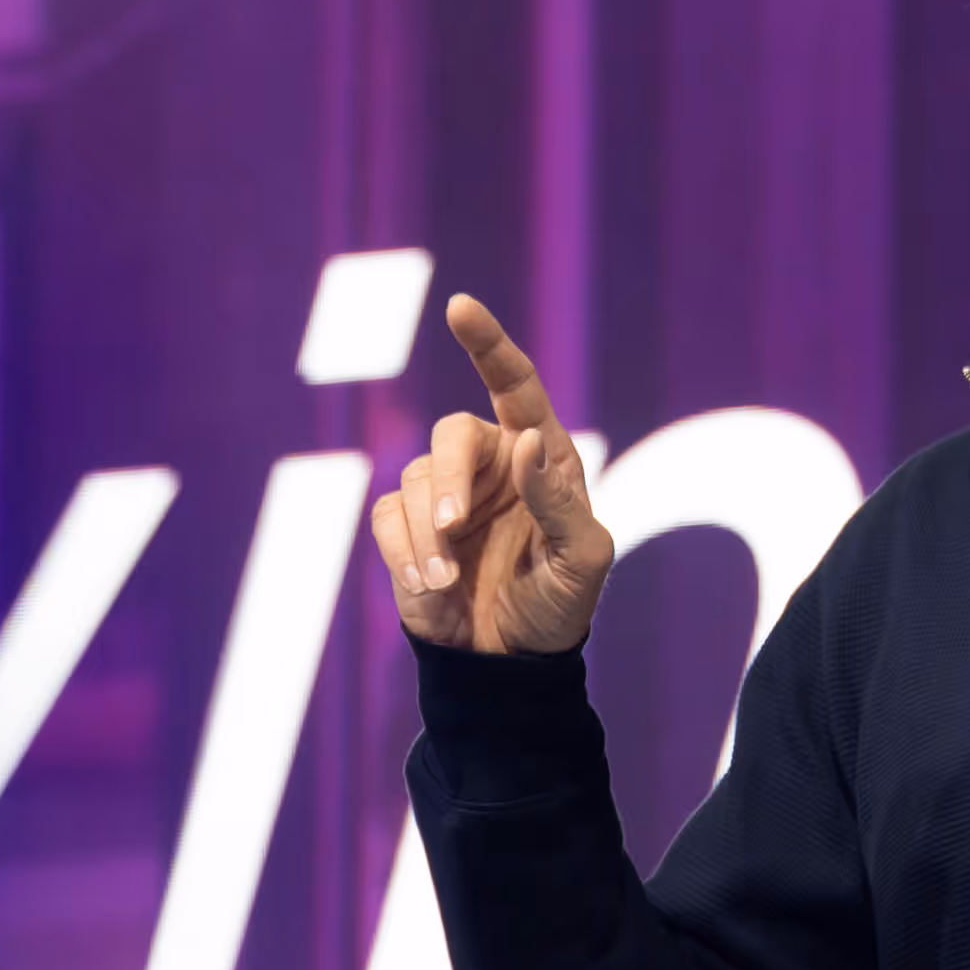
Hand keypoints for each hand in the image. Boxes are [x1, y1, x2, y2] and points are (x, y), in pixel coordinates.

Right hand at [369, 296, 616, 655]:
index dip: (487, 344)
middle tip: (451, 526)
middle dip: (448, 478)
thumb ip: (558, 501)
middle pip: (451, 434)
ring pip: (413, 480)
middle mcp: (490, 464)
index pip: (515, 386)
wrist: (510, 662)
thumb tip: (526, 442)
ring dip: (426, 534)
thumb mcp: (582, 560)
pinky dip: (403, 552)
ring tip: (446, 581)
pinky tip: (428, 587)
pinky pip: (386, 518)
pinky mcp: (404, 528)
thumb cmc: (559, 605)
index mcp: (541, 456)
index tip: (458, 307)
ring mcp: (443, 494)